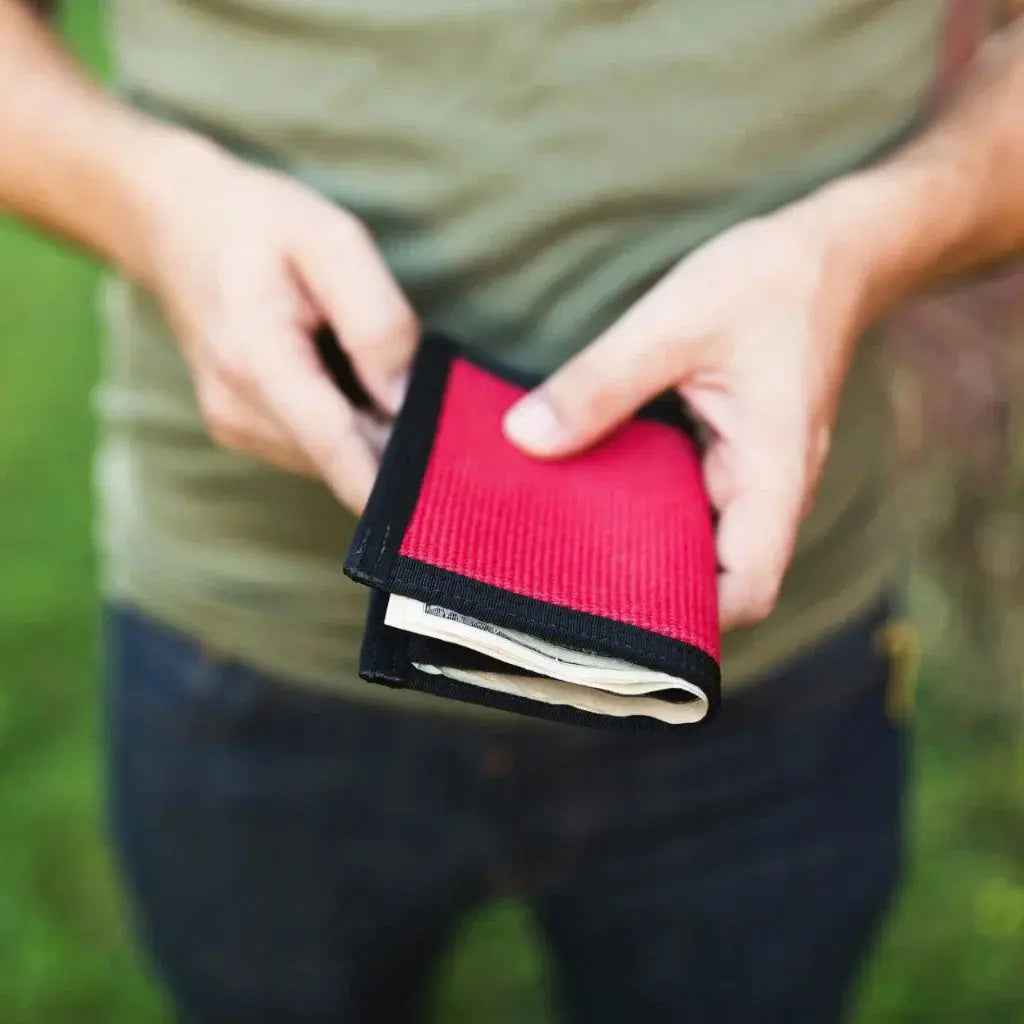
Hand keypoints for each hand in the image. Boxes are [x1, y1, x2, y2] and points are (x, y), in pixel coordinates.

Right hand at [137, 135, 416, 512]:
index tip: (442, 505)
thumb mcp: (331, 239)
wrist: (176, 224)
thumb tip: (405, 397)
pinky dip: (348, 427)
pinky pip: (317, 448)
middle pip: (344, 459)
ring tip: (378, 370)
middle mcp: (238, 411)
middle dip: (397, 445)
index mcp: (256, 361)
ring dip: (372, 432)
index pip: (335, 448)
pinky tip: (349, 379)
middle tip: (440, 405)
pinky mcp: (243, 432)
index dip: (391, 486)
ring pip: (334, 459)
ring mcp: (236, 427)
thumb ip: (375, 319)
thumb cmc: (257, 224)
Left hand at [503, 207, 868, 630]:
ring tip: (567, 543)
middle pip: (716, 579)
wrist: (829, 254)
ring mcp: (752, 477)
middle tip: (566, 582)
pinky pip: (689, 501)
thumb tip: (525, 439)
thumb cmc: (767, 284)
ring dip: (643, 546)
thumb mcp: (674, 324)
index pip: (749, 588)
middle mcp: (768, 490)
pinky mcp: (732, 456)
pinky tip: (594, 490)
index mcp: (773, 474)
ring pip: (699, 542)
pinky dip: (647, 505)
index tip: (615, 615)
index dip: (692, 619)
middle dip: (649, 589)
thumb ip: (600, 384)